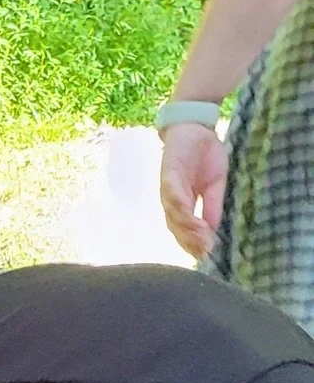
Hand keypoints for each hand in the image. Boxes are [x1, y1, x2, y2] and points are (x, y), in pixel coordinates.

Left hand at [161, 122, 226, 257]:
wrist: (196, 127)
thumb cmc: (204, 155)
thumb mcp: (215, 183)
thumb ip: (212, 206)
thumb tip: (213, 230)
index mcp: (183, 206)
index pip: (186, 231)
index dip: (195, 244)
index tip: (208, 255)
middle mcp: (172, 202)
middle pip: (177, 228)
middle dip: (191, 242)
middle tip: (205, 252)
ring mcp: (168, 190)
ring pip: (174, 216)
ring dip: (187, 228)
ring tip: (202, 238)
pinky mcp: (167, 176)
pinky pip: (172, 195)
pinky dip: (180, 207)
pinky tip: (189, 217)